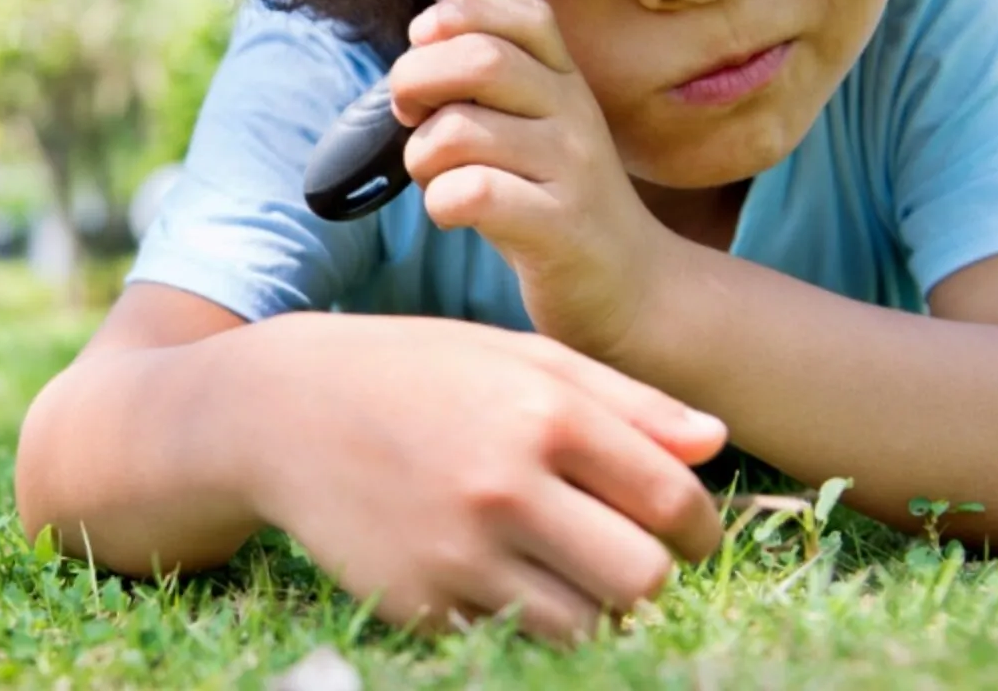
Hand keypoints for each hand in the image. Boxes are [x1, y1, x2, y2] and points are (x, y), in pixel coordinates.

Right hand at [234, 313, 726, 644]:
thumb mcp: (518, 357)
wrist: (283, 411)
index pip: (671, 502)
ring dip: (593, 609)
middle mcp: (505, 486)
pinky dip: (523, 621)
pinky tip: (500, 575)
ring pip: (585, 628)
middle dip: (651, 576)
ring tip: (569, 571)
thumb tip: (715, 444)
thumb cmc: (417, 373)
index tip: (686, 532)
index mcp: (544, 413)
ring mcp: (458, 554)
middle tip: (628, 557)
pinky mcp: (419, 604)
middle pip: (641, 580)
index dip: (698, 528)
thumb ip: (624, 400)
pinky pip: (512, 640)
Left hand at [390, 0, 664, 357]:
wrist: (633, 290)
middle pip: (479, 58)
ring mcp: (571, 169)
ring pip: (460, 130)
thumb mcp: (536, 131)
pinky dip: (441, 203)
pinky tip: (454, 215)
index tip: (424, 46)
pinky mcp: (559, 227)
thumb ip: (488, 91)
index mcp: (566, 81)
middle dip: (415, 79)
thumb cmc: (555, 206)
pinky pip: (472, 193)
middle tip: (410, 116)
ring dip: (421, 156)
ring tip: (437, 179)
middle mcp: (575, 113)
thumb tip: (412, 63)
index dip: (457, 15)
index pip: (522, 13)